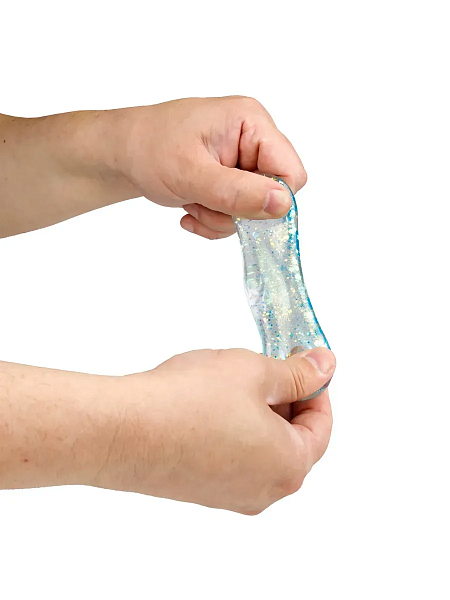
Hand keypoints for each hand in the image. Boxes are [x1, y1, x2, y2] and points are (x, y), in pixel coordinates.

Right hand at [93, 346, 334, 513]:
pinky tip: (210, 404)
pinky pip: (231, 456)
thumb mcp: (255, 371)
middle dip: (285, 400)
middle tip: (269, 366)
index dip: (317, 388)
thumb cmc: (186, 404)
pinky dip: (232, 429)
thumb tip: (323, 367)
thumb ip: (298, 373)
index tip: (306, 364)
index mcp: (288, 466)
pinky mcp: (200, 490)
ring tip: (234, 381)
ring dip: (256, 413)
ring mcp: (229, 495)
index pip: (321, 426)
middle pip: (291, 440)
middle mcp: (263, 491)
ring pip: (259, 448)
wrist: (122, 431)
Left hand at [111, 96, 306, 238]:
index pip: (291, 171)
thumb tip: (282, 204)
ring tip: (191, 200)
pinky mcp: (230, 178)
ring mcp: (240, 160)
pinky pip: (236, 213)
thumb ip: (238, 192)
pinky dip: (213, 218)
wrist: (120, 155)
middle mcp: (250, 139)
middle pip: (271, 194)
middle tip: (203, 201)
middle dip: (235, 209)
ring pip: (252, 210)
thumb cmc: (147, 149)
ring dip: (219, 216)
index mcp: (250, 122)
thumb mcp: (191, 173)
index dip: (270, 198)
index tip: (234, 206)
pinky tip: (190, 208)